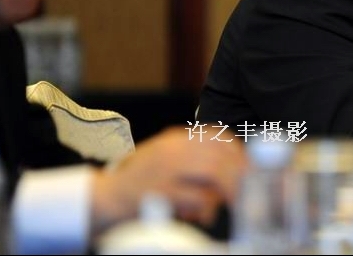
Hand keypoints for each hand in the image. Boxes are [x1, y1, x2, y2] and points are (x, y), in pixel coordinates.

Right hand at [90, 125, 246, 235]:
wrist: (104, 197)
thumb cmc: (139, 183)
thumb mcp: (166, 161)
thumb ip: (195, 162)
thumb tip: (226, 177)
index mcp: (175, 138)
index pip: (218, 136)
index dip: (237, 153)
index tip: (248, 168)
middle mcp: (172, 148)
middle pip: (219, 154)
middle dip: (239, 173)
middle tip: (247, 191)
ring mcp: (165, 167)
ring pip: (212, 170)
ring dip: (227, 188)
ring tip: (232, 203)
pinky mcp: (160, 190)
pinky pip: (195, 195)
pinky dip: (206, 206)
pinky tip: (206, 215)